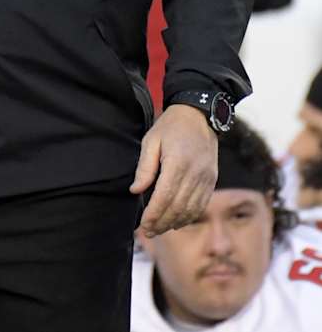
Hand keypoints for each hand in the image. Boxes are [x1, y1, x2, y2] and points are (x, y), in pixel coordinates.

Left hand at [130, 104, 216, 236]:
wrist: (199, 115)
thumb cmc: (171, 126)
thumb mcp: (151, 140)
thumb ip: (144, 167)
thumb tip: (135, 191)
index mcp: (177, 162)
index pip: (165, 196)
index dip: (154, 214)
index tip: (143, 225)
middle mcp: (194, 173)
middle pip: (178, 207)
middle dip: (162, 223)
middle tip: (148, 232)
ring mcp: (206, 178)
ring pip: (191, 209)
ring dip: (175, 222)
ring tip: (160, 229)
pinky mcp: (212, 180)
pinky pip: (201, 204)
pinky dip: (189, 216)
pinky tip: (177, 221)